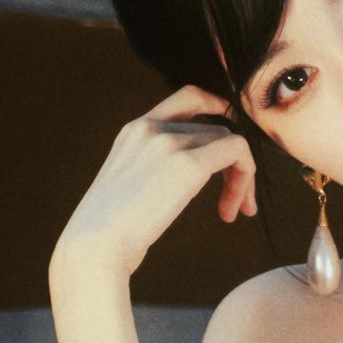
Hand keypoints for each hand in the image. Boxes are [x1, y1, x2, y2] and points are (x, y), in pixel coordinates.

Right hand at [50, 89, 259, 294]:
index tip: (233, 136)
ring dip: (241, 180)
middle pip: (216, 130)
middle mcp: (151, 127)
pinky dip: (246, 179)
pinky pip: (238, 152)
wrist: (97, 244)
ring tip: (233, 213)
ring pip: (230, 143)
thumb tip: (185, 179)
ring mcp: (168, 141)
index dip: (217, 107)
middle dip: (234, 167)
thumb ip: (156, 168)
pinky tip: (232, 211)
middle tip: (237, 206)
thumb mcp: (131, 185)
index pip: (186, 98)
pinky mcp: (188, 163)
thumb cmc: (112, 230)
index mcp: (135, 130)